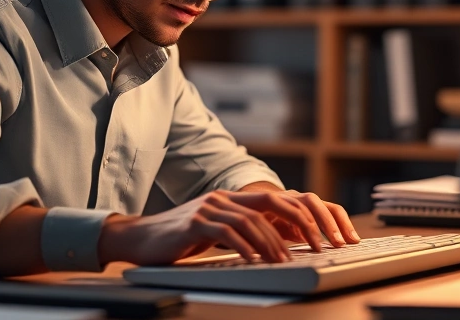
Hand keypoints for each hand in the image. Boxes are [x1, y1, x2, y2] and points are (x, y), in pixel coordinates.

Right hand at [97, 189, 358, 266]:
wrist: (140, 238)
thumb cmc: (178, 239)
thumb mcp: (214, 231)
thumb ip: (239, 231)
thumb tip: (273, 246)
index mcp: (230, 199)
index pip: (273, 200)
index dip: (298, 215)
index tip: (318, 235)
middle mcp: (222, 198)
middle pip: (270, 203)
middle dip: (297, 223)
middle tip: (316, 245)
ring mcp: (208, 208)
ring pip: (251, 221)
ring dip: (273, 243)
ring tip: (286, 261)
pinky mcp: (195, 223)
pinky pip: (228, 233)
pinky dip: (245, 247)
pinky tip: (255, 261)